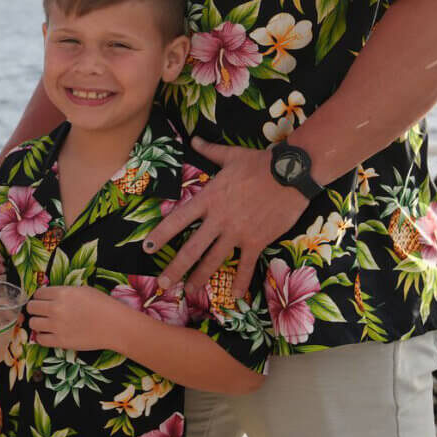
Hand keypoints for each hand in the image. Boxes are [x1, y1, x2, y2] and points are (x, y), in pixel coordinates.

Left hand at [26, 285, 123, 352]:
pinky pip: (40, 339)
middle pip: (31, 308)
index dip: (40, 297)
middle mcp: (55, 308)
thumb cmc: (103, 305)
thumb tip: (51, 296)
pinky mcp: (60, 341)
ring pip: (33, 323)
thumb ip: (64, 292)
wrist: (115, 326)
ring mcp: (56, 326)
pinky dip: (42, 337)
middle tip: (42, 312)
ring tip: (45, 324)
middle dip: (35, 309)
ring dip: (37, 323)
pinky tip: (49, 334)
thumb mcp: (83, 290)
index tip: (43, 301)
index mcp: (62, 293)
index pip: (38, 294)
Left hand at [144, 138, 307, 299]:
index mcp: (208, 199)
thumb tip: (194, 139)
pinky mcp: (256, 241)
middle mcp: (218, 219)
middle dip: (175, 268)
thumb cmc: (258, 163)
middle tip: (163, 284)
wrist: (290, 174)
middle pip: (191, 248)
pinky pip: (246, 265)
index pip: (178, 219)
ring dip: (200, 277)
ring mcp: (237, 233)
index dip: (161, 234)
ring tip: (189, 290)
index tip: (147, 248)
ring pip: (214, 260)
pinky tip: (235, 296)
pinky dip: (240, 282)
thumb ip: (209, 151)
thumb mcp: (230, 155)